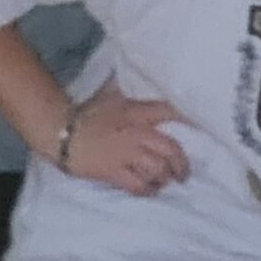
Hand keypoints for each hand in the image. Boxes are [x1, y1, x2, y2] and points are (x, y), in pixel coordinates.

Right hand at [56, 83, 189, 196]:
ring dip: (165, 178)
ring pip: (158, 169)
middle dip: (181, 164)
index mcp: (137, 112)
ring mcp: (126, 154)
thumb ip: (127, 88)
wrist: (60, 132)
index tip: (200, 129)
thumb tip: (133, 70)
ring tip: (164, 181)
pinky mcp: (114, 172)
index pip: (170, 112)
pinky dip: (148, 190)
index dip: (188, 120)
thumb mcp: (110, 95)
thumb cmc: (86, 113)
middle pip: (171, 149)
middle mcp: (137, 133)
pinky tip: (149, 190)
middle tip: (183, 173)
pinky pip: (139, 185)